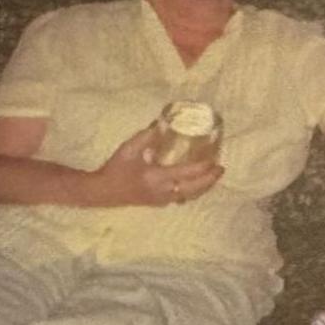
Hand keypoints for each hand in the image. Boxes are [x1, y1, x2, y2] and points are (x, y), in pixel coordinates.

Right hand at [94, 126, 222, 205]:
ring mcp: (162, 200)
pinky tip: (198, 184)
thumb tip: (162, 122)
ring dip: (204, 186)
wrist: (103, 192)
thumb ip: (146, 136)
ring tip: (214, 176)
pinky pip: (183, 197)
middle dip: (209, 180)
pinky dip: (194, 190)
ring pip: (190, 195)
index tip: (213, 160)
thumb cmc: (116, 169)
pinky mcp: (160, 203)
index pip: (185, 173)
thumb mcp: (129, 149)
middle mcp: (163, 191)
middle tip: (221, 169)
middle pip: (194, 189)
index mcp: (156, 177)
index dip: (201, 168)